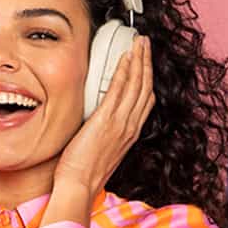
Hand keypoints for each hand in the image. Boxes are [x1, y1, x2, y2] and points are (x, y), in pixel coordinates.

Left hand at [53, 35, 155, 198]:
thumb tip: (100, 121)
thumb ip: (107, 132)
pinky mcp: (107, 120)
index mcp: (130, 133)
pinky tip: (125, 58)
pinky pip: (120, 90)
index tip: (145, 62)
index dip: (147, 77)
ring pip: (137, 84)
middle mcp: (130, 126)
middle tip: (145, 43)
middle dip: (147, 62)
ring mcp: (121, 122)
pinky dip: (125, 71)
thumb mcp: (103, 149)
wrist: (79, 185)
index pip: (145, 99)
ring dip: (139, 60)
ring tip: (139, 42)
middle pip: (145, 86)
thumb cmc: (85, 172)